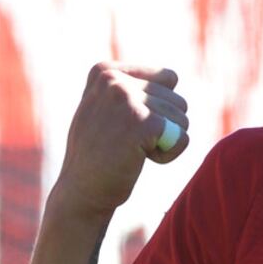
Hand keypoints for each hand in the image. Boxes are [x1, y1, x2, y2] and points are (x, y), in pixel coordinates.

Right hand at [53, 63, 190, 217]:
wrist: (80, 192)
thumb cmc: (98, 152)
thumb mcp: (104, 108)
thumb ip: (129, 86)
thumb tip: (173, 76)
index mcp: (104, 71)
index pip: (169, 78)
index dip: (158, 107)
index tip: (125, 124)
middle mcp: (113, 80)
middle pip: (178, 100)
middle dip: (162, 126)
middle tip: (126, 142)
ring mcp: (127, 100)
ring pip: (182, 119)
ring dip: (164, 140)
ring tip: (130, 150)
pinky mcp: (143, 122)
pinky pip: (182, 137)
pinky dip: (168, 154)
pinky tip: (138, 159)